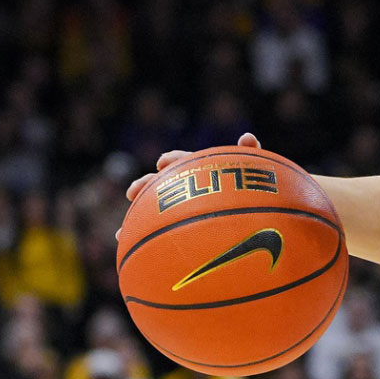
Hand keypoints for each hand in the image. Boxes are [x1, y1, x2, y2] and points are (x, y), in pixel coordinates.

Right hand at [119, 134, 262, 237]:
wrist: (256, 225)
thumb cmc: (258, 196)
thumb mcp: (255, 175)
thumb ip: (251, 157)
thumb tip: (246, 136)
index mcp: (201, 173)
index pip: (184, 161)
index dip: (173, 160)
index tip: (163, 163)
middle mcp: (186, 191)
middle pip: (160, 184)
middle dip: (144, 186)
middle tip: (132, 192)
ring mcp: (179, 211)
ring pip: (151, 210)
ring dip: (135, 216)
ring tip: (122, 228)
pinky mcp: (176, 230)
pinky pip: (153, 232)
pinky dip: (136, 235)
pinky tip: (123, 242)